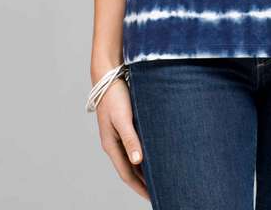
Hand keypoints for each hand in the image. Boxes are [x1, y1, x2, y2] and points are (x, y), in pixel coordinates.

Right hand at [94, 77, 149, 200]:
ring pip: (133, 158)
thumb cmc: (115, 95)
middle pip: (130, 169)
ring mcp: (118, 135)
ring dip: (144, 169)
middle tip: (161, 191)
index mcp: (111, 145)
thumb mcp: (123, 117)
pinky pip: (135, 145)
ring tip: (160, 177)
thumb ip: (130, 138)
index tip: (154, 197)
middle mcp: (114, 143)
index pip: (127, 174)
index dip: (140, 187)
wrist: (108, 74)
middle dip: (143, 182)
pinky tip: (155, 154)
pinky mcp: (125, 125)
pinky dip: (144, 154)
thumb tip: (138, 161)